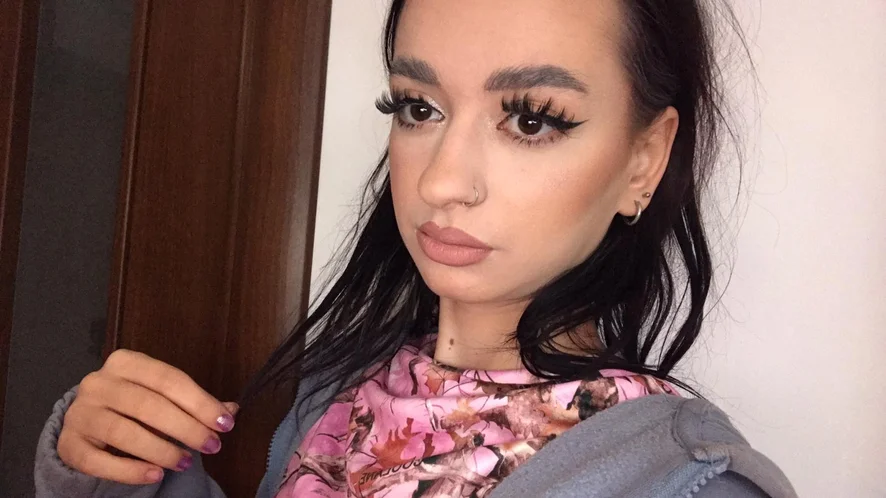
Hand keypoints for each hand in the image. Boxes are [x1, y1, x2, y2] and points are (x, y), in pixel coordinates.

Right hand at [57, 349, 238, 484]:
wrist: (85, 423)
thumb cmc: (131, 406)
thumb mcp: (161, 397)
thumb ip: (193, 403)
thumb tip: (230, 410)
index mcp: (125, 362)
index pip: (168, 379)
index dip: (199, 402)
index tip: (225, 422)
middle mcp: (98, 383)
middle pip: (147, 404)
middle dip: (185, 427)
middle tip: (212, 445)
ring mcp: (80, 413)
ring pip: (123, 432)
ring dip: (160, 449)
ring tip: (185, 462)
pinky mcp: (68, 445)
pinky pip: (99, 461)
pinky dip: (129, 470)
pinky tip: (155, 475)